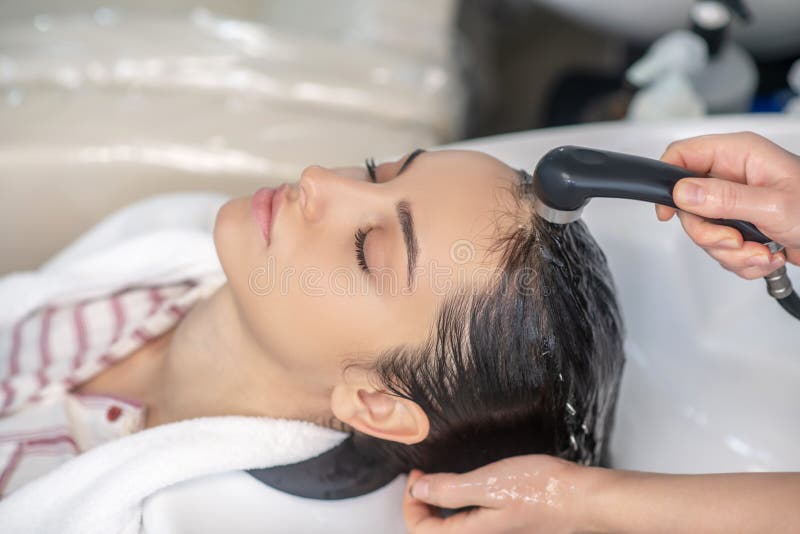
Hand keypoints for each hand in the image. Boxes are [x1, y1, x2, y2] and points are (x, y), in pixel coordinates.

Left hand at [402, 455, 599, 533]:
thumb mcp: (487, 483)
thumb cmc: (542, 490)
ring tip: (439, 479)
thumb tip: (417, 491)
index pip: (422, 531)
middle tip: (422, 476)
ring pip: (453, 527)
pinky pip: (471, 521)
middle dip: (421, 505)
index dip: (411, 504)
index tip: (416, 476)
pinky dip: (459, 505)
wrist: (582, 498)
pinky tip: (466, 486)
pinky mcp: (505, 527)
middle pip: (436, 531)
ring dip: (439, 505)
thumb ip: (449, 490)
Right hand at [655, 131, 799, 278]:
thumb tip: (683, 192)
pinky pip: (720, 247)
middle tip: (734, 241)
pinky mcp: (741, 225)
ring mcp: (736, 203)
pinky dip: (740, 260)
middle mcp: (733, 176)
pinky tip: (764, 255)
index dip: (668, 181)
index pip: (683, 155)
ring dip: (729, 251)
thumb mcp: (773, 206)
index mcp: (739, 155)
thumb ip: (725, 199)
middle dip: (709, 233)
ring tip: (759, 251)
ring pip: (704, 230)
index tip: (668, 211)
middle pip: (688, 204)